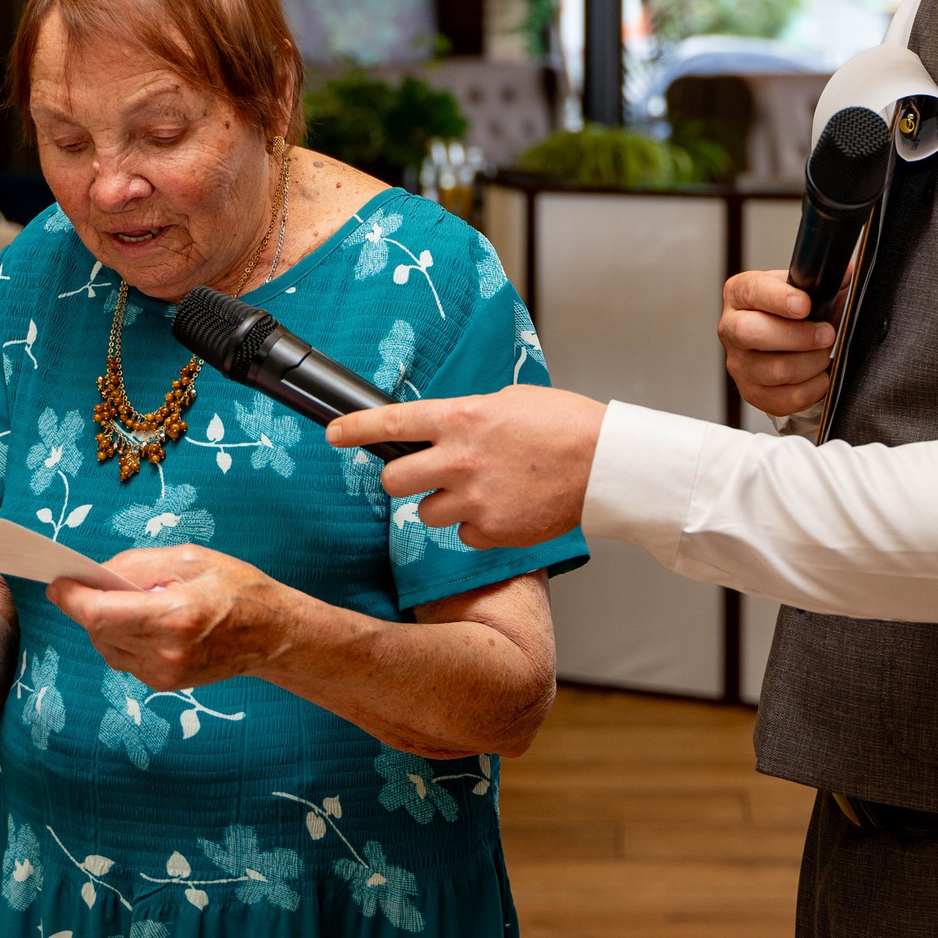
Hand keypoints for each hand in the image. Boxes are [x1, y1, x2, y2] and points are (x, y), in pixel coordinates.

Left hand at [48, 545, 302, 690]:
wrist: (273, 634)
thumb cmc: (237, 588)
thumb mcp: (190, 558)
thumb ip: (136, 565)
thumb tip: (94, 574)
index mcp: (174, 617)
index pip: (99, 614)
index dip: (71, 597)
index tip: (57, 580)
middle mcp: (165, 653)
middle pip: (97, 630)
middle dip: (89, 603)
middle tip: (98, 580)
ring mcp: (163, 674)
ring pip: (105, 646)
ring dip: (105, 621)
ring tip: (135, 600)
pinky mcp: (163, 684)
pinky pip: (122, 657)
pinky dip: (122, 636)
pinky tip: (146, 620)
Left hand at [333, 386, 603, 550]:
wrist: (604, 463)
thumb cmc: (563, 425)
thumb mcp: (507, 401)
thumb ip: (467, 417)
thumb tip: (444, 428)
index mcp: (461, 418)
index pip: (390, 423)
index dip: (354, 429)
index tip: (333, 434)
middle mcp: (460, 459)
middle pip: (393, 482)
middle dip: (400, 480)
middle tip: (418, 475)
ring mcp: (474, 500)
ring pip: (425, 514)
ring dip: (442, 505)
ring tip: (477, 491)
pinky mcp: (492, 531)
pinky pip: (463, 536)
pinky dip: (476, 527)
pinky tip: (503, 508)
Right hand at [719, 269, 834, 418]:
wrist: (785, 341)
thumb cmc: (792, 312)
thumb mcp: (805, 287)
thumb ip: (825, 279)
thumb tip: (844, 274)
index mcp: (740, 294)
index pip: (751, 292)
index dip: (778, 298)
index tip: (805, 305)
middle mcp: (731, 328)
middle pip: (752, 334)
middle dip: (798, 336)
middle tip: (826, 334)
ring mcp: (739, 363)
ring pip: (774, 370)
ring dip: (810, 363)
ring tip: (825, 354)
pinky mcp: (752, 392)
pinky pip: (784, 399)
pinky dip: (810, 389)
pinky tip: (819, 375)